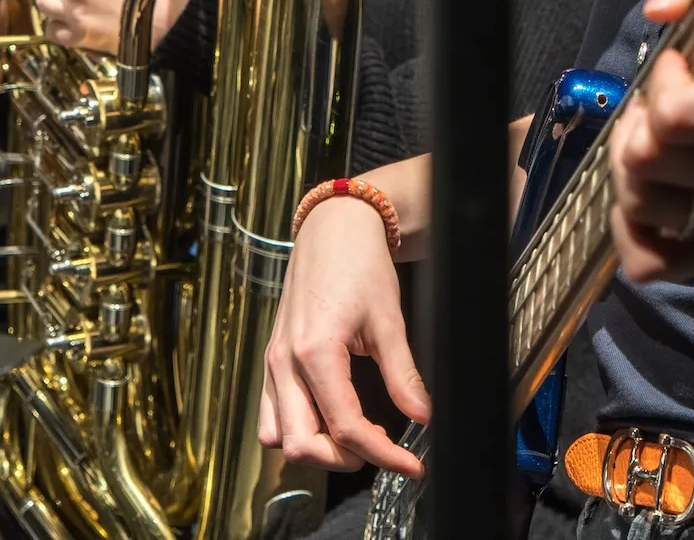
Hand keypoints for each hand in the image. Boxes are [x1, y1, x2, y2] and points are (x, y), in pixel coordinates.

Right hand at [259, 196, 429, 475]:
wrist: (332, 228)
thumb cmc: (359, 265)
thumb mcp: (389, 319)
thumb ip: (403, 373)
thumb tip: (423, 416)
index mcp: (314, 352)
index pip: (346, 426)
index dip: (383, 455)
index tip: (411, 464)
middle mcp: (284, 362)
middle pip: (302, 444)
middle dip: (344, 459)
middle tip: (383, 450)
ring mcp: (272, 362)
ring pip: (277, 437)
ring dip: (315, 448)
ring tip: (355, 438)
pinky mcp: (271, 359)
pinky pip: (270, 414)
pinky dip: (296, 429)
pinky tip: (329, 419)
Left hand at [606, 0, 693, 282]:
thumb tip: (659, 7)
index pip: (680, 111)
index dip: (664, 83)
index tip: (677, 69)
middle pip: (646, 154)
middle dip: (639, 123)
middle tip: (658, 113)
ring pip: (637, 196)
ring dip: (631, 167)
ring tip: (656, 149)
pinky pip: (640, 256)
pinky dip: (629, 224)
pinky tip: (652, 195)